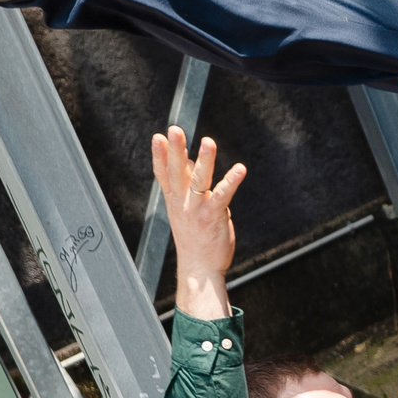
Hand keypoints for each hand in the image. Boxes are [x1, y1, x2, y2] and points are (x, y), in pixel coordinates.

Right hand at [151, 126, 244, 318]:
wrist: (199, 268)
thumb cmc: (196, 238)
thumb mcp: (187, 210)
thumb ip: (189, 187)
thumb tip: (192, 163)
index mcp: (174, 201)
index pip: (163, 174)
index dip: (160, 156)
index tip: (157, 137)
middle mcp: (182, 203)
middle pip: (176, 172)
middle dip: (175, 150)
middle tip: (173, 129)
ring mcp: (196, 209)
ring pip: (198, 180)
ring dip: (204, 160)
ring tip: (208, 141)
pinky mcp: (213, 216)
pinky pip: (222, 195)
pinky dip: (231, 181)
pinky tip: (240, 169)